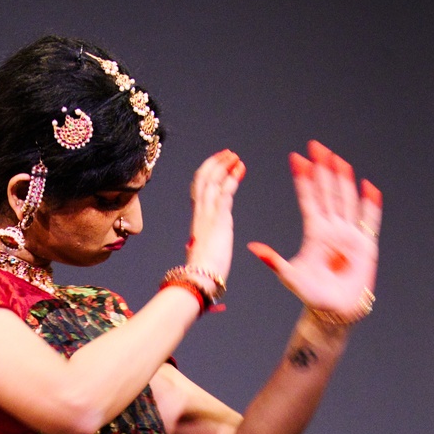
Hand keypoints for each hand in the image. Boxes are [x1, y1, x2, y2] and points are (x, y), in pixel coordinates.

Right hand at [185, 149, 245, 282]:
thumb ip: (199, 245)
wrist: (199, 279)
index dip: (207, 175)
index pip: (199, 190)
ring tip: (235, 157)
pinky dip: (232, 178)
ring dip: (224, 166)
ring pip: (212, 181)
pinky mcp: (218, 219)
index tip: (219, 166)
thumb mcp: (200, 253)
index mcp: (197, 221)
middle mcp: (200, 214)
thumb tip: (193, 247)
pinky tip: (240, 168)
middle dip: (215, 164)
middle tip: (228, 154)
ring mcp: (208, 215)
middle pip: (202, 180)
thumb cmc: (202, 273)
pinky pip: (224, 192)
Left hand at [248, 141, 380, 318]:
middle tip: (317, 147)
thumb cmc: (312, 295)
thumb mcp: (289, 276)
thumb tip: (252, 247)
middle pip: (328, 192)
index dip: (303, 179)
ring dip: (343, 180)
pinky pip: (370, 220)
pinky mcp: (366, 244)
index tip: (297, 158)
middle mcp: (332, 229)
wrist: (334, 312)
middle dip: (323, 170)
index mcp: (314, 232)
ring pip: (347, 200)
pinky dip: (370, 204)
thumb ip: (273, 260)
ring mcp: (350, 235)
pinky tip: (369, 188)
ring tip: (339, 160)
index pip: (308, 199)